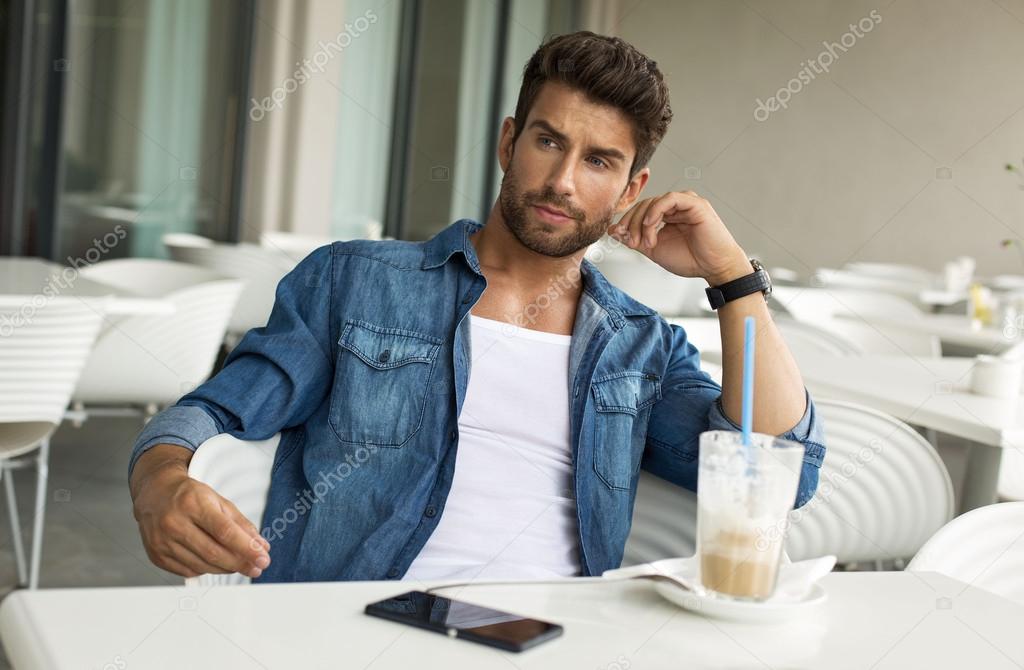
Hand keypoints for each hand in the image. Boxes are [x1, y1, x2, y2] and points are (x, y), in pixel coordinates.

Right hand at [131, 448, 270, 578]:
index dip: (247, 548)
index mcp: (192, 504)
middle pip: (213, 552)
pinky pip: (188, 571)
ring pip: (202, 565)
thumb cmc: (189, 496)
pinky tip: (215, 563)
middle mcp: (174, 523)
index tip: (263, 558)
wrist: (154, 493)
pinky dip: (207, 570)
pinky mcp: (157, 556)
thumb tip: (260, 546)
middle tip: (257, 567)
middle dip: (240, 563)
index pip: (225, 531)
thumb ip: (240, 523)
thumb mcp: (218, 500)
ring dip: (226, 569)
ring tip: (241, 566)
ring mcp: (162, 541)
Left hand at [608, 190, 750, 284]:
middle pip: (644, 205)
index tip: (619, 236)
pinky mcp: (695, 203)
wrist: (714, 267)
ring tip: (646, 242)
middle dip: (632, 223)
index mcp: (667, 215)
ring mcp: (686, 203)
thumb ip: (635, 239)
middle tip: (631, 242)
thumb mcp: (654, 250)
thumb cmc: (691, 259)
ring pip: (654, 202)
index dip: (627, 222)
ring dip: (643, 222)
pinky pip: (669, 199)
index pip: (640, 210)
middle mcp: (675, 207)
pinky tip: (651, 226)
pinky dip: (656, 211)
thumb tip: (613, 231)